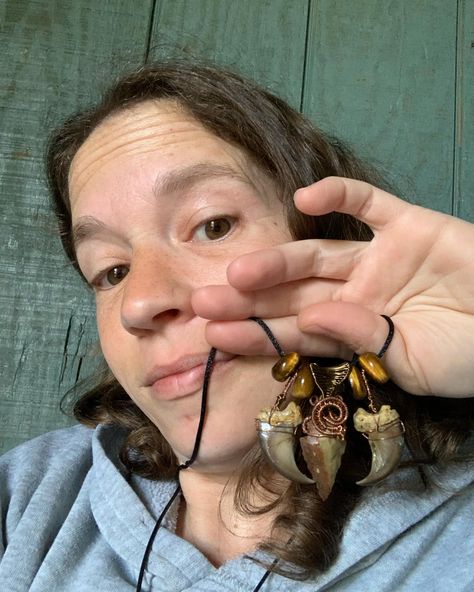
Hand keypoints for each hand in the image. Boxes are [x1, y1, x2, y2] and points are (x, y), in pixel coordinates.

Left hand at [192, 177, 473, 396]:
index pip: (291, 331)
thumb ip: (361, 339)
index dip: (254, 332)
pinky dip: (339, 194)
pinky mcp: (407, 225)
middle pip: (291, 293)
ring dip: (278, 258)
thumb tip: (310, 319)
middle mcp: (354, 292)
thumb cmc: (468, 355)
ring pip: (317, 253)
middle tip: (202, 301)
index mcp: (351, 331)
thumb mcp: (411, 362)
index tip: (213, 335)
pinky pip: (368, 203)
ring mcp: (378, 258)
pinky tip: (305, 198)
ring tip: (240, 268)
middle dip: (248, 298)